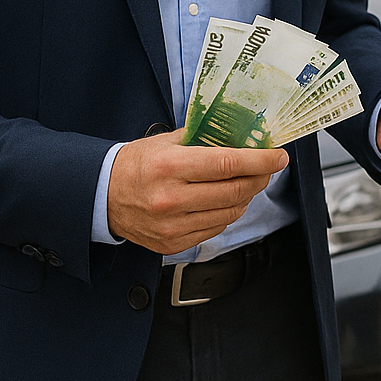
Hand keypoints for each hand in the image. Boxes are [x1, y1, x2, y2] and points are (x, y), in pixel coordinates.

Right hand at [106, 131, 289, 254]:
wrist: (102, 196)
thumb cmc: (136, 164)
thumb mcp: (167, 142)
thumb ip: (204, 139)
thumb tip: (243, 136)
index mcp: (170, 167)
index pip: (227, 164)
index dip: (260, 160)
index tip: (278, 156)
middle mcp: (171, 199)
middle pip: (234, 191)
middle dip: (260, 177)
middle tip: (268, 167)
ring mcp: (172, 226)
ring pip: (230, 213)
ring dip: (248, 196)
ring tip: (249, 182)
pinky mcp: (173, 243)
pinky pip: (216, 228)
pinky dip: (229, 213)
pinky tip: (227, 200)